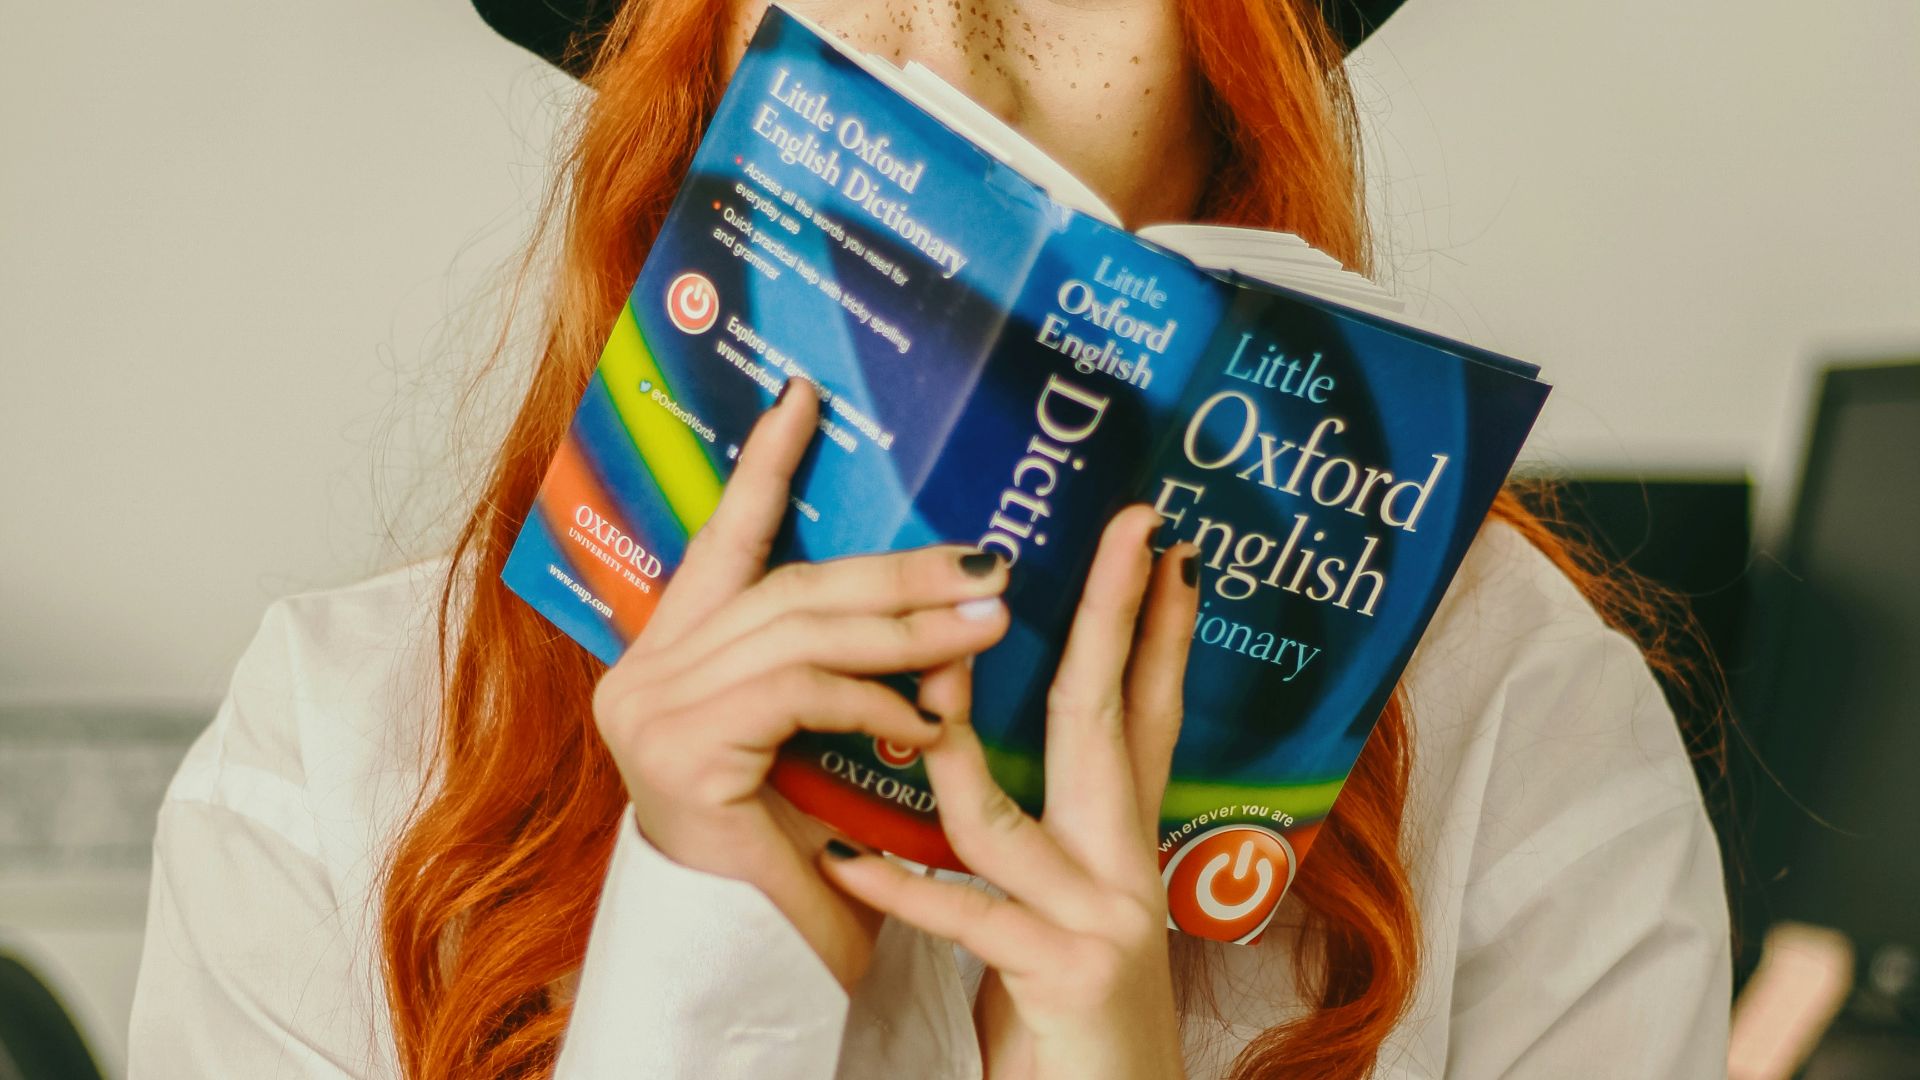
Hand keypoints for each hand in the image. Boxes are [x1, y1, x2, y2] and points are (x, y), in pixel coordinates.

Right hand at [590, 380, 1012, 988]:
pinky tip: (926, 717)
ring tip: (988, 619)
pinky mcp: (680, 752)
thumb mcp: (811, 737)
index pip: (724, 540)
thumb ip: (832, 661)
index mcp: (671, 654)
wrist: (749, 962)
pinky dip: (874, 699)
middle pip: (788, 587)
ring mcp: (650, 710)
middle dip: (895, 570)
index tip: (807, 395)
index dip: (765, 465)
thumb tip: (928, 582)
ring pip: (802, 632)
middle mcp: (644, 671)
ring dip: (908, 627)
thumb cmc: (791, 851)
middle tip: (987, 558)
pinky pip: (800, 695)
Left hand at [820, 505, 1200, 1079]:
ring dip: (953, 739)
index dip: (1157, 627)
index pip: (1144, 713)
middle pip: (1107, 721)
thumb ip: (1040, 836)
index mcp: (1122, 844)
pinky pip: (965, 915)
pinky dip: (898, 887)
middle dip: (1115, 618)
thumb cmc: (1070, 1019)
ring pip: (1007, 814)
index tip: (1161, 546)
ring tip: (913, 675)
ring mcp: (1102, 918)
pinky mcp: (1065, 976)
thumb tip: (973, 746)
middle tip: (1132, 532)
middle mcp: (1126, 868)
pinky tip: (839, 856)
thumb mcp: (1066, 909)